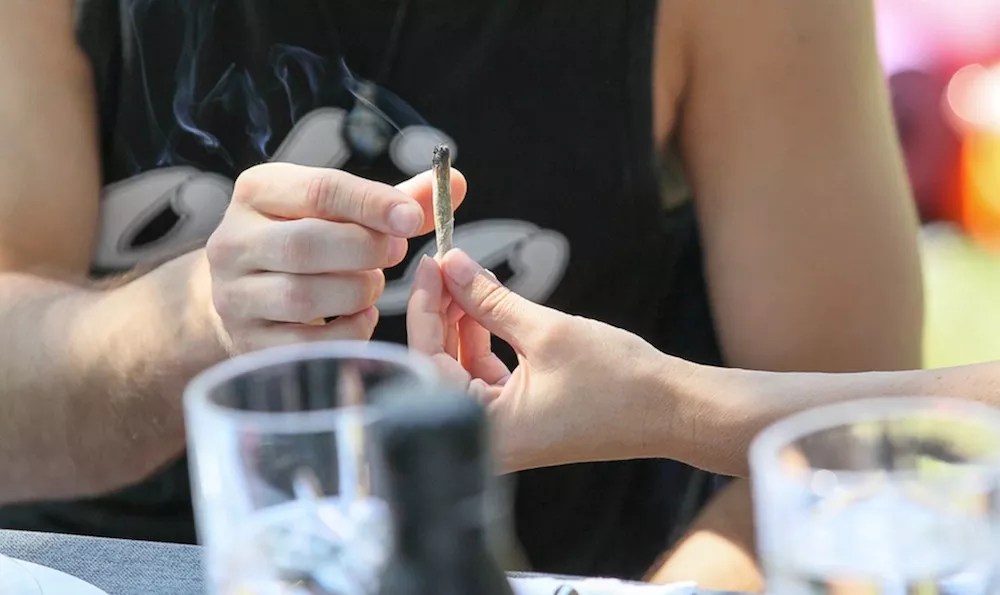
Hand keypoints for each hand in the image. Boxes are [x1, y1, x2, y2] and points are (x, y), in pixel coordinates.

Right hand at [206, 163, 465, 353]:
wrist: (249, 292)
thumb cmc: (310, 240)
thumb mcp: (341, 211)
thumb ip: (396, 200)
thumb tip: (454, 182)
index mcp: (256, 191)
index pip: (320, 189)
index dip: (373, 203)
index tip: (413, 217)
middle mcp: (232, 241)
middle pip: (308, 245)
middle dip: (366, 251)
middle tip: (395, 252)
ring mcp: (234, 296)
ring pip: (305, 297)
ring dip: (357, 291)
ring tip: (370, 285)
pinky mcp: (247, 342)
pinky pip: (309, 344)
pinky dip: (348, 331)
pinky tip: (358, 316)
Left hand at [406, 249, 668, 472]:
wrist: (672, 410)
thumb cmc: (618, 381)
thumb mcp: (546, 331)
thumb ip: (491, 299)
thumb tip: (454, 264)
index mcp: (486, 429)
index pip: (429, 362)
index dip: (427, 307)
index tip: (431, 264)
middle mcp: (487, 437)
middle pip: (441, 365)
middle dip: (444, 312)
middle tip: (448, 264)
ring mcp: (502, 429)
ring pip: (462, 366)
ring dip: (464, 321)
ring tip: (469, 277)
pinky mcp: (519, 418)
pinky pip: (485, 374)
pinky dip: (484, 339)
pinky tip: (486, 303)